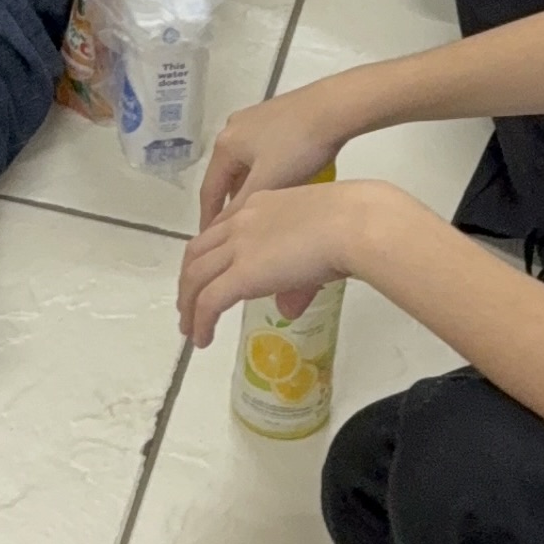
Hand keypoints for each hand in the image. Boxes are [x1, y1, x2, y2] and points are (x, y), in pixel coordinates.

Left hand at [179, 176, 385, 346]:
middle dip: (189, 279)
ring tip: (189, 327)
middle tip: (189, 303)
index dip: (210, 254)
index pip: (222, 230)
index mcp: (260, 204)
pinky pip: (209, 301)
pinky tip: (202, 339)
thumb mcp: (319, 244)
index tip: (208, 274)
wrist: (355, 222)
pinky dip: (200, 321)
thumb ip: (297, 278)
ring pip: (195, 276)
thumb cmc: (352, 224)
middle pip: (198, 251)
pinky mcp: (242, 273)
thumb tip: (287, 307)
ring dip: (188, 303)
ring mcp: (239, 246)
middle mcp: (242, 221)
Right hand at [198, 78, 359, 227]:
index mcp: (224, 145)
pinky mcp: (276, 116)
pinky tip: (279, 183)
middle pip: (225, 176)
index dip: (208, 219)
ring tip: (256, 212)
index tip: (210, 242)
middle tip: (233, 232)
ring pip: (244, 164)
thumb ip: (239, 207)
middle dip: (228, 204)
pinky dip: (263, 172)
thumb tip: (215, 230)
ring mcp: (254, 119)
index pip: (208, 190)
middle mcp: (233, 128)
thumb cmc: (298, 147)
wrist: (335, 107)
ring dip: (247, 188)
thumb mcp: (267, 182)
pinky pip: (260, 152)